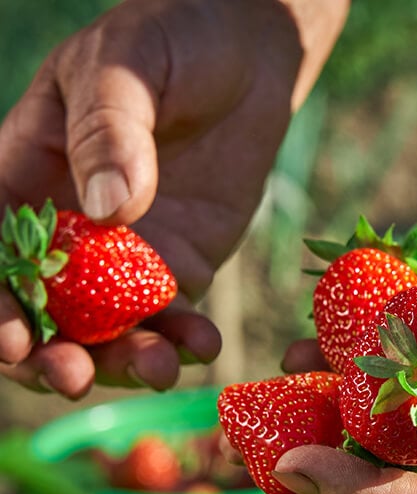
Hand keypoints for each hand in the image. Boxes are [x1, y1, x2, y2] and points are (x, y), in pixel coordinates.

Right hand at [0, 0, 347, 397]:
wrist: (244, 56)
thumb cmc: (168, 41)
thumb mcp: (125, 67)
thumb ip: (109, 131)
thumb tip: (110, 209)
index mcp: (25, 176)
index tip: (16, 344)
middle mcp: (70, 227)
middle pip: (46, 308)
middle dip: (55, 353)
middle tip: (79, 379)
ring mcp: (127, 253)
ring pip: (110, 326)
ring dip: (126, 360)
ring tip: (159, 371)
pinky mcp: (180, 263)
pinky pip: (176, 315)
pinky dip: (185, 338)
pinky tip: (203, 347)